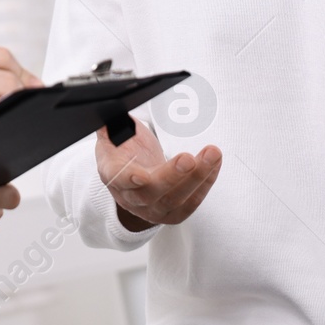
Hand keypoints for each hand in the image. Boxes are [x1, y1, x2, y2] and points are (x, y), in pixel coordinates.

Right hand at [0, 47, 41, 169]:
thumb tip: (32, 85)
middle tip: (25, 117)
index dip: (24, 75)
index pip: (2, 57)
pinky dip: (0, 133)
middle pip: (9, 80)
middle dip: (23, 100)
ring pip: (5, 103)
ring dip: (13, 118)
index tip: (33, 92)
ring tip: (9, 129)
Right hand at [96, 118, 220, 232]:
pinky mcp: (172, 214)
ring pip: (175, 200)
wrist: (132, 176)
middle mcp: (130, 196)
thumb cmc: (124, 151)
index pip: (117, 179)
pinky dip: (206, 182)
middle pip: (150, 193)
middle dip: (172, 176)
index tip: (141, 176)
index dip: (128, 179)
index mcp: (112, 173)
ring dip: (197, 177)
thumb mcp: (113, 133)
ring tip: (212, 154)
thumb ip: (112, 123)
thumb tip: (110, 110)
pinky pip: (192, 202)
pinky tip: (214, 163)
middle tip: (188, 159)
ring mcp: (151, 209)